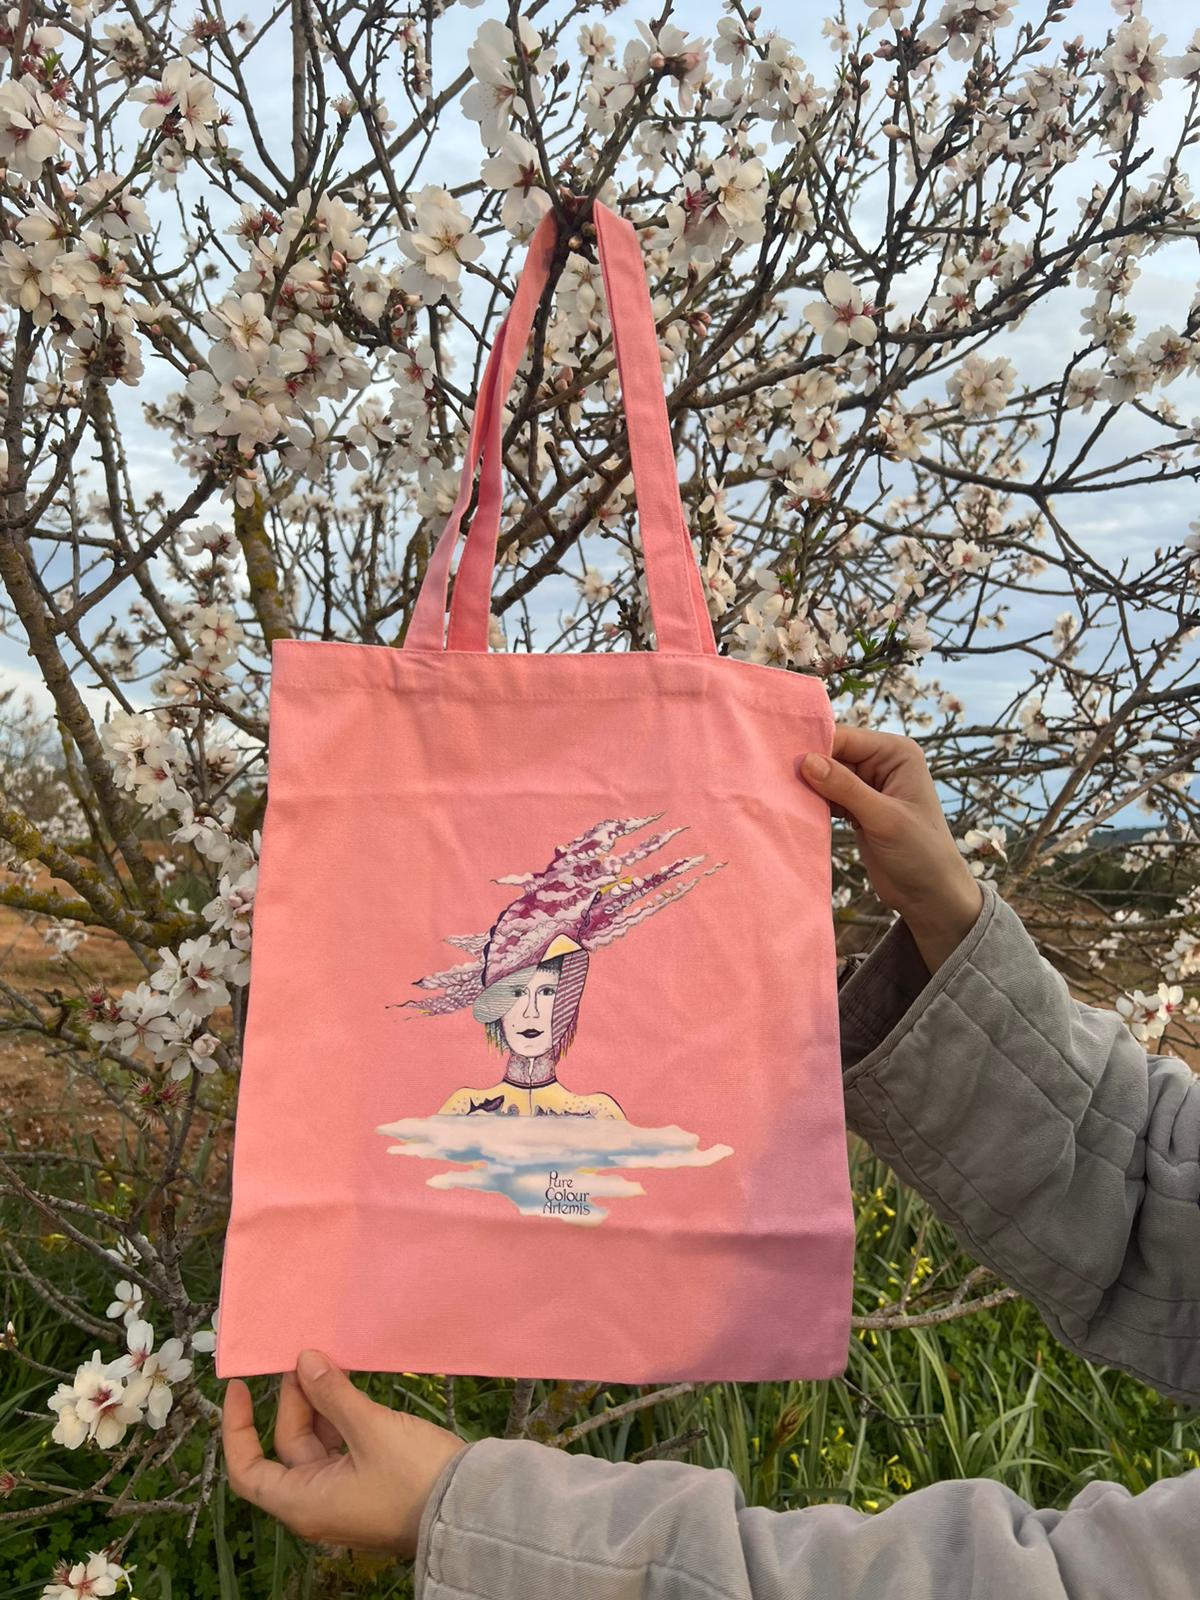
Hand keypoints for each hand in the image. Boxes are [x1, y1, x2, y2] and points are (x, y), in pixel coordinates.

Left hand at [222, 1349, 468, 1558]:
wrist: (470, 1506)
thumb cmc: (413, 1475)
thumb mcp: (370, 1429)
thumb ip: (333, 1394)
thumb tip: (304, 1361)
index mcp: (304, 1502)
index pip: (248, 1471)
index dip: (238, 1429)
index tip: (241, 1388)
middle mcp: (318, 1502)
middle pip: (288, 1447)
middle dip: (295, 1400)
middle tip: (307, 1357)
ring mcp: (345, 1494)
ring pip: (318, 1444)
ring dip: (321, 1405)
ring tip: (331, 1364)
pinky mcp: (369, 1483)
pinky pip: (343, 1446)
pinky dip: (342, 1416)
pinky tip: (352, 1388)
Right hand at [797, 725, 984, 972]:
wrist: (930, 895)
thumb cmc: (921, 853)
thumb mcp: (884, 818)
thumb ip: (845, 788)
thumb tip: (805, 761)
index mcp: (897, 753)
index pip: (847, 738)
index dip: (815, 747)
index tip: (781, 760)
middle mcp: (882, 763)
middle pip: (833, 754)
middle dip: (808, 767)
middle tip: (774, 778)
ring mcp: (868, 785)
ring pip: (827, 776)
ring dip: (808, 787)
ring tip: (780, 794)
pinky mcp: (857, 807)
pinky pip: (828, 796)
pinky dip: (814, 803)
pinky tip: (797, 809)